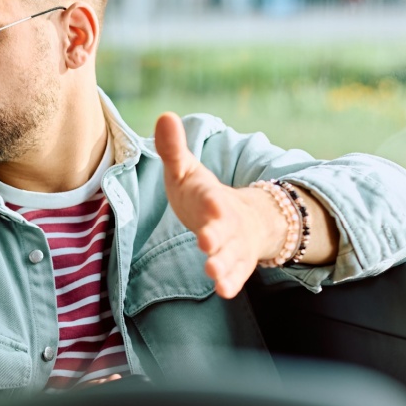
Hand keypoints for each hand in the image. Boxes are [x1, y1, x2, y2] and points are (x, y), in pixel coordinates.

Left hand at [153, 112, 285, 299]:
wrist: (242, 219)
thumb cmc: (203, 195)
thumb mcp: (187, 171)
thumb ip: (173, 149)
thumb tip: (164, 115)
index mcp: (211, 197)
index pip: (212, 198)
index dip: (212, 202)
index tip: (212, 203)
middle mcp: (226, 222)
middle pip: (224, 229)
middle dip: (217, 235)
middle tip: (206, 241)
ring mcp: (233, 245)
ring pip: (230, 255)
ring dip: (222, 263)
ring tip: (212, 271)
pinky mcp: (235, 265)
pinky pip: (235, 275)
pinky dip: (230, 282)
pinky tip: (223, 290)